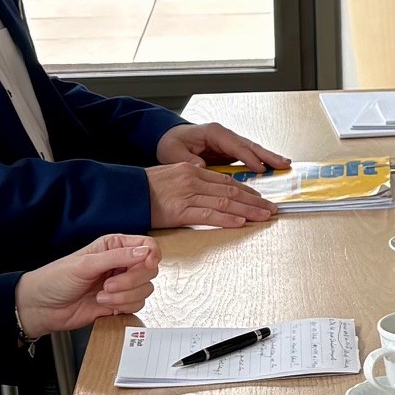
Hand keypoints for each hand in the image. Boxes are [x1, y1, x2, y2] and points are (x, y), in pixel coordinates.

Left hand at [16, 234, 159, 336]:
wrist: (42, 307)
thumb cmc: (56, 279)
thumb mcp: (85, 264)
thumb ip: (118, 257)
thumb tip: (145, 252)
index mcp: (114, 247)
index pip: (147, 245)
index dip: (150, 255)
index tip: (145, 265)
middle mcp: (121, 265)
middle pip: (150, 270)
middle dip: (131, 281)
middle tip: (108, 284)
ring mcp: (122, 285)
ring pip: (145, 290)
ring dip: (124, 296)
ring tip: (101, 295)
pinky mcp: (120, 304)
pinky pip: (137, 305)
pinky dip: (122, 306)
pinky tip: (102, 304)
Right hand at [145, 161, 278, 229]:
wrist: (123, 193)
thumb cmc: (143, 190)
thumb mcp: (171, 179)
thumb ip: (192, 184)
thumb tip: (210, 195)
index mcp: (192, 171)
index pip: (226, 182)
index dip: (247, 191)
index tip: (261, 199)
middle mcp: (192, 180)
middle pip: (231, 191)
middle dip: (255, 201)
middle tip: (272, 209)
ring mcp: (187, 194)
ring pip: (225, 202)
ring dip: (248, 211)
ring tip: (264, 216)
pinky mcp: (179, 210)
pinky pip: (208, 215)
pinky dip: (226, 219)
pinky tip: (240, 222)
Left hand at [157, 119, 287, 172]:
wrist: (168, 138)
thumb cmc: (171, 143)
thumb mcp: (174, 153)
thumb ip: (188, 160)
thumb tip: (202, 167)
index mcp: (214, 133)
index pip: (235, 145)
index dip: (249, 157)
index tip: (261, 168)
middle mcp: (225, 136)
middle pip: (250, 146)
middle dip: (268, 155)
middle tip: (284, 164)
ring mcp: (229, 143)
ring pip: (253, 150)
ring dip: (269, 158)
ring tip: (285, 165)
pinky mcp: (230, 152)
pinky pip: (248, 157)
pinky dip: (261, 162)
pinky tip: (272, 169)